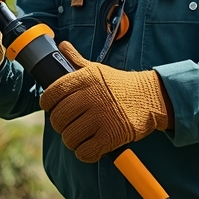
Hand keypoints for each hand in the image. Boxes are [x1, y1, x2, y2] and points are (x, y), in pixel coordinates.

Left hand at [40, 41, 169, 162]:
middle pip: (58, 118)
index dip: (47, 103)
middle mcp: (91, 96)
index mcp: (85, 78)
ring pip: (69, 137)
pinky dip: (85, 153)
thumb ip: (77, 59)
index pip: (52, 93)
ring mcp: (101, 117)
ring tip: (80, 136)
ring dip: (72, 140)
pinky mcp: (111, 136)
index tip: (52, 107)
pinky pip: (85, 151)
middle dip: (60, 124)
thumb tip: (62, 45)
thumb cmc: (120, 85)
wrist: (150, 98)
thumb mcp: (98, 69)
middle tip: (69, 123)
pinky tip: (91, 146)